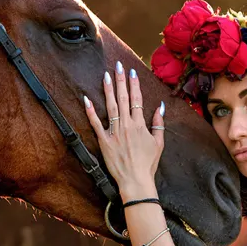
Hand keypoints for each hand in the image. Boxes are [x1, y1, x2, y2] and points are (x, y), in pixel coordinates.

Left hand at [82, 61, 165, 195]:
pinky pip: (95, 124)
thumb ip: (158, 124)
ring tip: (106, 75)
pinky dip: (90, 111)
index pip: (137, 99)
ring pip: (110, 106)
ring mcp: (114, 132)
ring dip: (108, 89)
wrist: (135, 180)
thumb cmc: (148, 163)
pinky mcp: (104, 141)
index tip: (132, 72)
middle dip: (121, 80)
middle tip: (118, 65)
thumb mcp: (159, 143)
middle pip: (123, 98)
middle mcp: (127, 125)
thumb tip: (160, 107)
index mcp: (140, 125)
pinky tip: (86, 98)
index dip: (134, 84)